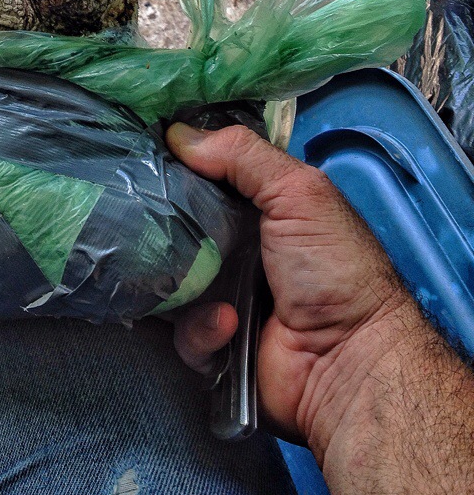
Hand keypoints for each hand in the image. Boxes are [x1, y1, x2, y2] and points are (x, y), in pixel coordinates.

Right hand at [165, 123, 408, 447]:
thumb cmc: (331, 267)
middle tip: (145, 216)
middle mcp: (239, 249)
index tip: (146, 154)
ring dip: (180, 282)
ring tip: (199, 283)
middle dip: (162, 224)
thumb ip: (242, 154)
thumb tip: (177, 133)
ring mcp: (224, 297)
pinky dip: (203, 328)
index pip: (207, 178)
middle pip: (179, 227)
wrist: (349, 361)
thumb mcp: (298, 193)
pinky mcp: (215, 343)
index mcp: (262, 208)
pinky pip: (183, 330)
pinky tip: (229, 325)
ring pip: (171, 279)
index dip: (179, 166)